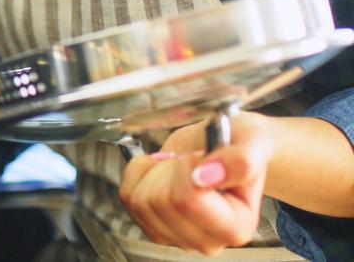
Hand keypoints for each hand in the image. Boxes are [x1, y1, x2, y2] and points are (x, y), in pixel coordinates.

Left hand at [118, 113, 272, 255]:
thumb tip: (207, 176)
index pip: (188, 201)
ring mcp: (178, 237)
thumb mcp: (254, 141)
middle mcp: (208, 241)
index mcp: (237, 227)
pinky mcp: (153, 227)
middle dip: (171, 168)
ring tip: (179, 166)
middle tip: (191, 160)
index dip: (185, 168)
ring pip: (140, 201)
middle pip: (160, 202)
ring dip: (155, 171)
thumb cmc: (240, 145)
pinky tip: (161, 170)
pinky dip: (138, 174)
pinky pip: (127, 197)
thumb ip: (241, 160)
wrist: (223, 146)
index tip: (200, 156)